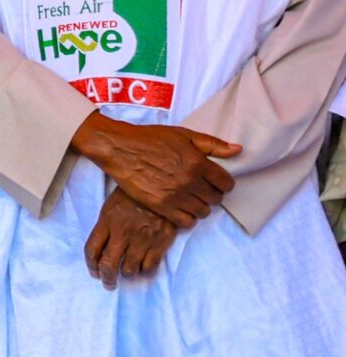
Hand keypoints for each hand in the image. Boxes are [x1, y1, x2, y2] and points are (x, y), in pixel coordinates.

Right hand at [73, 114, 238, 227]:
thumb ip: (211, 144)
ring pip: (203, 212)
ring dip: (199, 206)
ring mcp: (175, 195)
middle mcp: (189, 181)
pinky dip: (186, 217)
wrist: (118, 148)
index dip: (222, 183)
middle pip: (215, 199)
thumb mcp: (182, 135)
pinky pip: (186, 221)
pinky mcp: (161, 206)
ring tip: (188, 197)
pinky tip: (179, 206)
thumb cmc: (150, 138)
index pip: (226, 183)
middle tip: (198, 188)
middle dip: (210, 194)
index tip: (213, 181)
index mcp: (197, 162)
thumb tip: (238, 150)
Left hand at [84, 188, 174, 289]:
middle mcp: (122, 233)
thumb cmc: (132, 197)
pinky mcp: (160, 243)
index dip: (91, 265)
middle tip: (109, 284)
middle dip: (107, 279)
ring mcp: (141, 240)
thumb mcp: (111, 207)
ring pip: (130, 270)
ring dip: (127, 274)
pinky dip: (145, 270)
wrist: (160, 188)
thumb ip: (104, 228)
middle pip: (108, 265)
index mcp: (107, 222)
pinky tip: (143, 266)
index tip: (94, 272)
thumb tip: (99, 252)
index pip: (92, 250)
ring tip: (128, 271)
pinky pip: (149, 267)